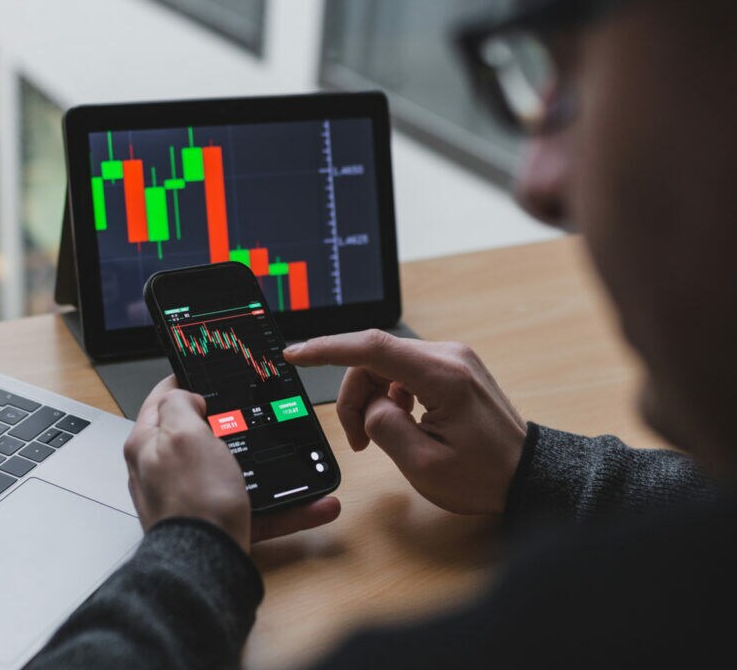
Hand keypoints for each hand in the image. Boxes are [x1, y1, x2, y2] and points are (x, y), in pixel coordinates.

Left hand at [124, 375, 340, 548]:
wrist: (206, 566)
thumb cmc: (191, 501)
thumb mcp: (182, 433)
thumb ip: (180, 404)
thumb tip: (184, 395)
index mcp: (148, 444)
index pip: (162, 399)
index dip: (187, 381)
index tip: (210, 373)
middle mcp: (163, 472)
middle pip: (201, 437)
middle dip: (233, 427)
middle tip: (256, 417)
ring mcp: (191, 500)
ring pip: (236, 475)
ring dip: (270, 469)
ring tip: (299, 463)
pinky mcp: (217, 526)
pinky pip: (258, 511)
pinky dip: (288, 508)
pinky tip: (316, 505)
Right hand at [283, 329, 526, 515]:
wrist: (527, 474)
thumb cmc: (484, 475)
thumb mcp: (423, 465)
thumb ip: (384, 426)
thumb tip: (369, 403)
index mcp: (443, 376)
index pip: (372, 347)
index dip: (327, 348)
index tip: (295, 354)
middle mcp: (448, 356)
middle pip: (373, 359)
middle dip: (354, 397)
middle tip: (357, 441)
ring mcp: (452, 358)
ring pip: (384, 365)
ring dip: (370, 398)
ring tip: (376, 437)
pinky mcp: (452, 367)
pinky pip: (402, 370)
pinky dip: (388, 395)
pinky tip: (399, 422)